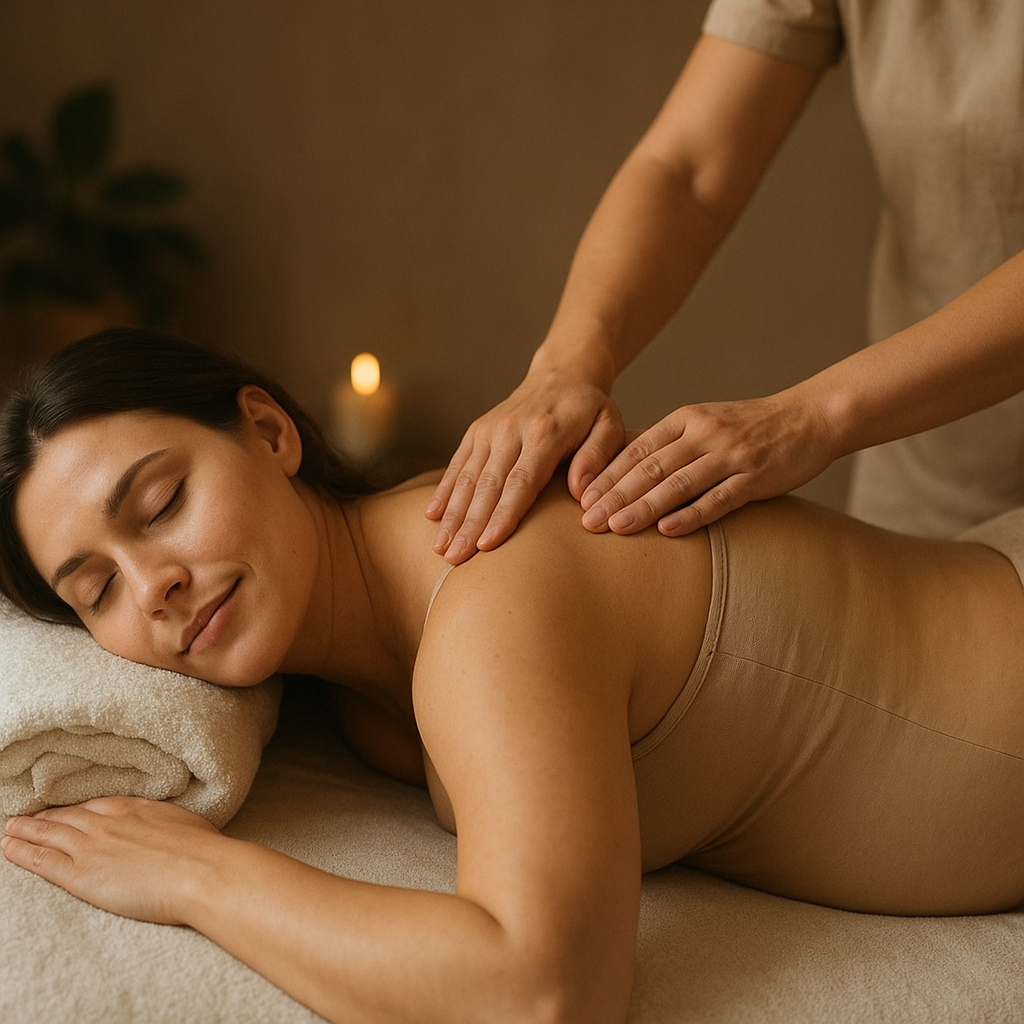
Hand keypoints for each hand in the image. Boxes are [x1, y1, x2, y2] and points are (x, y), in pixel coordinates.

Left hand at [2, 797, 221, 923]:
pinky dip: (22, 852)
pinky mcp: (82, 874)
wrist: (200, 871)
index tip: (66, 810)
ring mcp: (93, 846)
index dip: (76, 808)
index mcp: (135, 807)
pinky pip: (43, 860)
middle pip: (68, 816)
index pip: (95, 805)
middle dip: (46, 816)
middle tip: (27, 816)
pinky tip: (9, 846)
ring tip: (10, 828)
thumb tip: (170, 830)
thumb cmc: (204, 850)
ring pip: (50, 834)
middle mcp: (109, 821)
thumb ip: (167, 823)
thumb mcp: (185, 823)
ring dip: (26, 830)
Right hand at [426, 369, 624, 563]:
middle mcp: (510, 429)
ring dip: (452, 515)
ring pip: (466, 478)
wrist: (562, 374)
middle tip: (455, 559)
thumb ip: (598, 457)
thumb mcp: (609, 425)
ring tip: (441, 548)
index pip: (520, 481)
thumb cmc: (589, 410)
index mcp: (544, 432)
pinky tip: (432, 517)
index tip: (488, 545)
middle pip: (487, 485)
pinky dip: (443, 491)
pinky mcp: (476, 431)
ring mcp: (489, 430)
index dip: (503, 515)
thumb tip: (580, 493)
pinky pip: (456, 464)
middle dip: (469, 525)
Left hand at [579, 390, 838, 535]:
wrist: (811, 417)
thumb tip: (621, 469)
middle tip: (587, 521)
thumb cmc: (749, 427)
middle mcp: (704, 433)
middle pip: (650, 468)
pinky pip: (718, 499)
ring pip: (677, 484)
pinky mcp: (755, 477)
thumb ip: (669, 443)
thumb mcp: (704, 422)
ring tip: (616, 528)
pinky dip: (691, 515)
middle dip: (615, 496)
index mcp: (686, 419)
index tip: (580, 499)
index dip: (607, 475)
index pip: (636, 449)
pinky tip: (667, 529)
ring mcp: (731, 455)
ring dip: (643, 507)